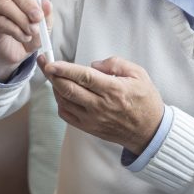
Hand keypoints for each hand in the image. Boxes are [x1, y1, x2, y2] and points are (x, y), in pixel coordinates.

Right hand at [0, 0, 53, 81]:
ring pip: (5, 5)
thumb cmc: (27, 33)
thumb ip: (46, 15)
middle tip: (37, 17)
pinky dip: (16, 30)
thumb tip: (47, 3)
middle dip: (27, 3)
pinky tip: (24, 37)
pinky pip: (1, 22)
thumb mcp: (43, 25)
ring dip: (22, 20)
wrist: (15, 54)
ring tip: (32, 31)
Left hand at [38, 55, 163, 154]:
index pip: (84, 77)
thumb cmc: (145, 101)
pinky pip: (66, 115)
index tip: (51, 62)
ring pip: (64, 101)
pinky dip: (60, 102)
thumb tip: (94, 64)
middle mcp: (100, 106)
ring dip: (55, 87)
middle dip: (52, 74)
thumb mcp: (139, 74)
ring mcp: (92, 119)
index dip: (64, 69)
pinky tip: (61, 92)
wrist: (149, 132)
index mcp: (113, 90)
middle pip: (68, 89)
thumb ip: (116, 64)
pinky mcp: (88, 128)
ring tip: (53, 75)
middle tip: (44, 62)